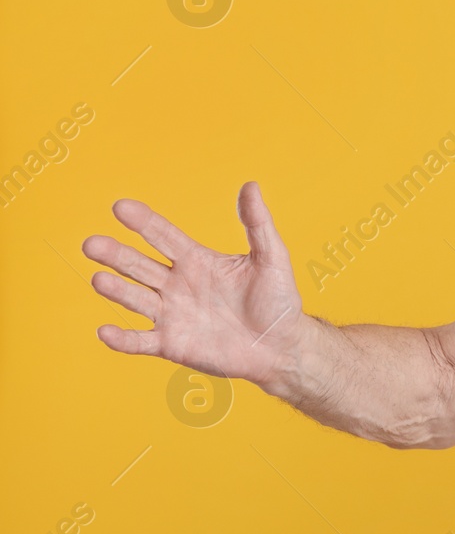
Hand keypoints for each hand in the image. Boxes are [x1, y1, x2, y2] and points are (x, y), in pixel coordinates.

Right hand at [82, 181, 305, 385]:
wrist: (282, 347)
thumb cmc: (278, 301)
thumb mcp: (271, 258)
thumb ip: (258, 224)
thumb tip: (250, 186)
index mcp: (197, 261)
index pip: (163, 236)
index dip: (143, 222)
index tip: (121, 207)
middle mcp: (178, 285)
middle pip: (139, 265)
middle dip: (116, 254)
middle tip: (92, 244)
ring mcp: (172, 315)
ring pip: (135, 299)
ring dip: (115, 290)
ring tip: (99, 279)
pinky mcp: (172, 344)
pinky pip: (141, 341)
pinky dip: (122, 339)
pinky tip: (105, 331)